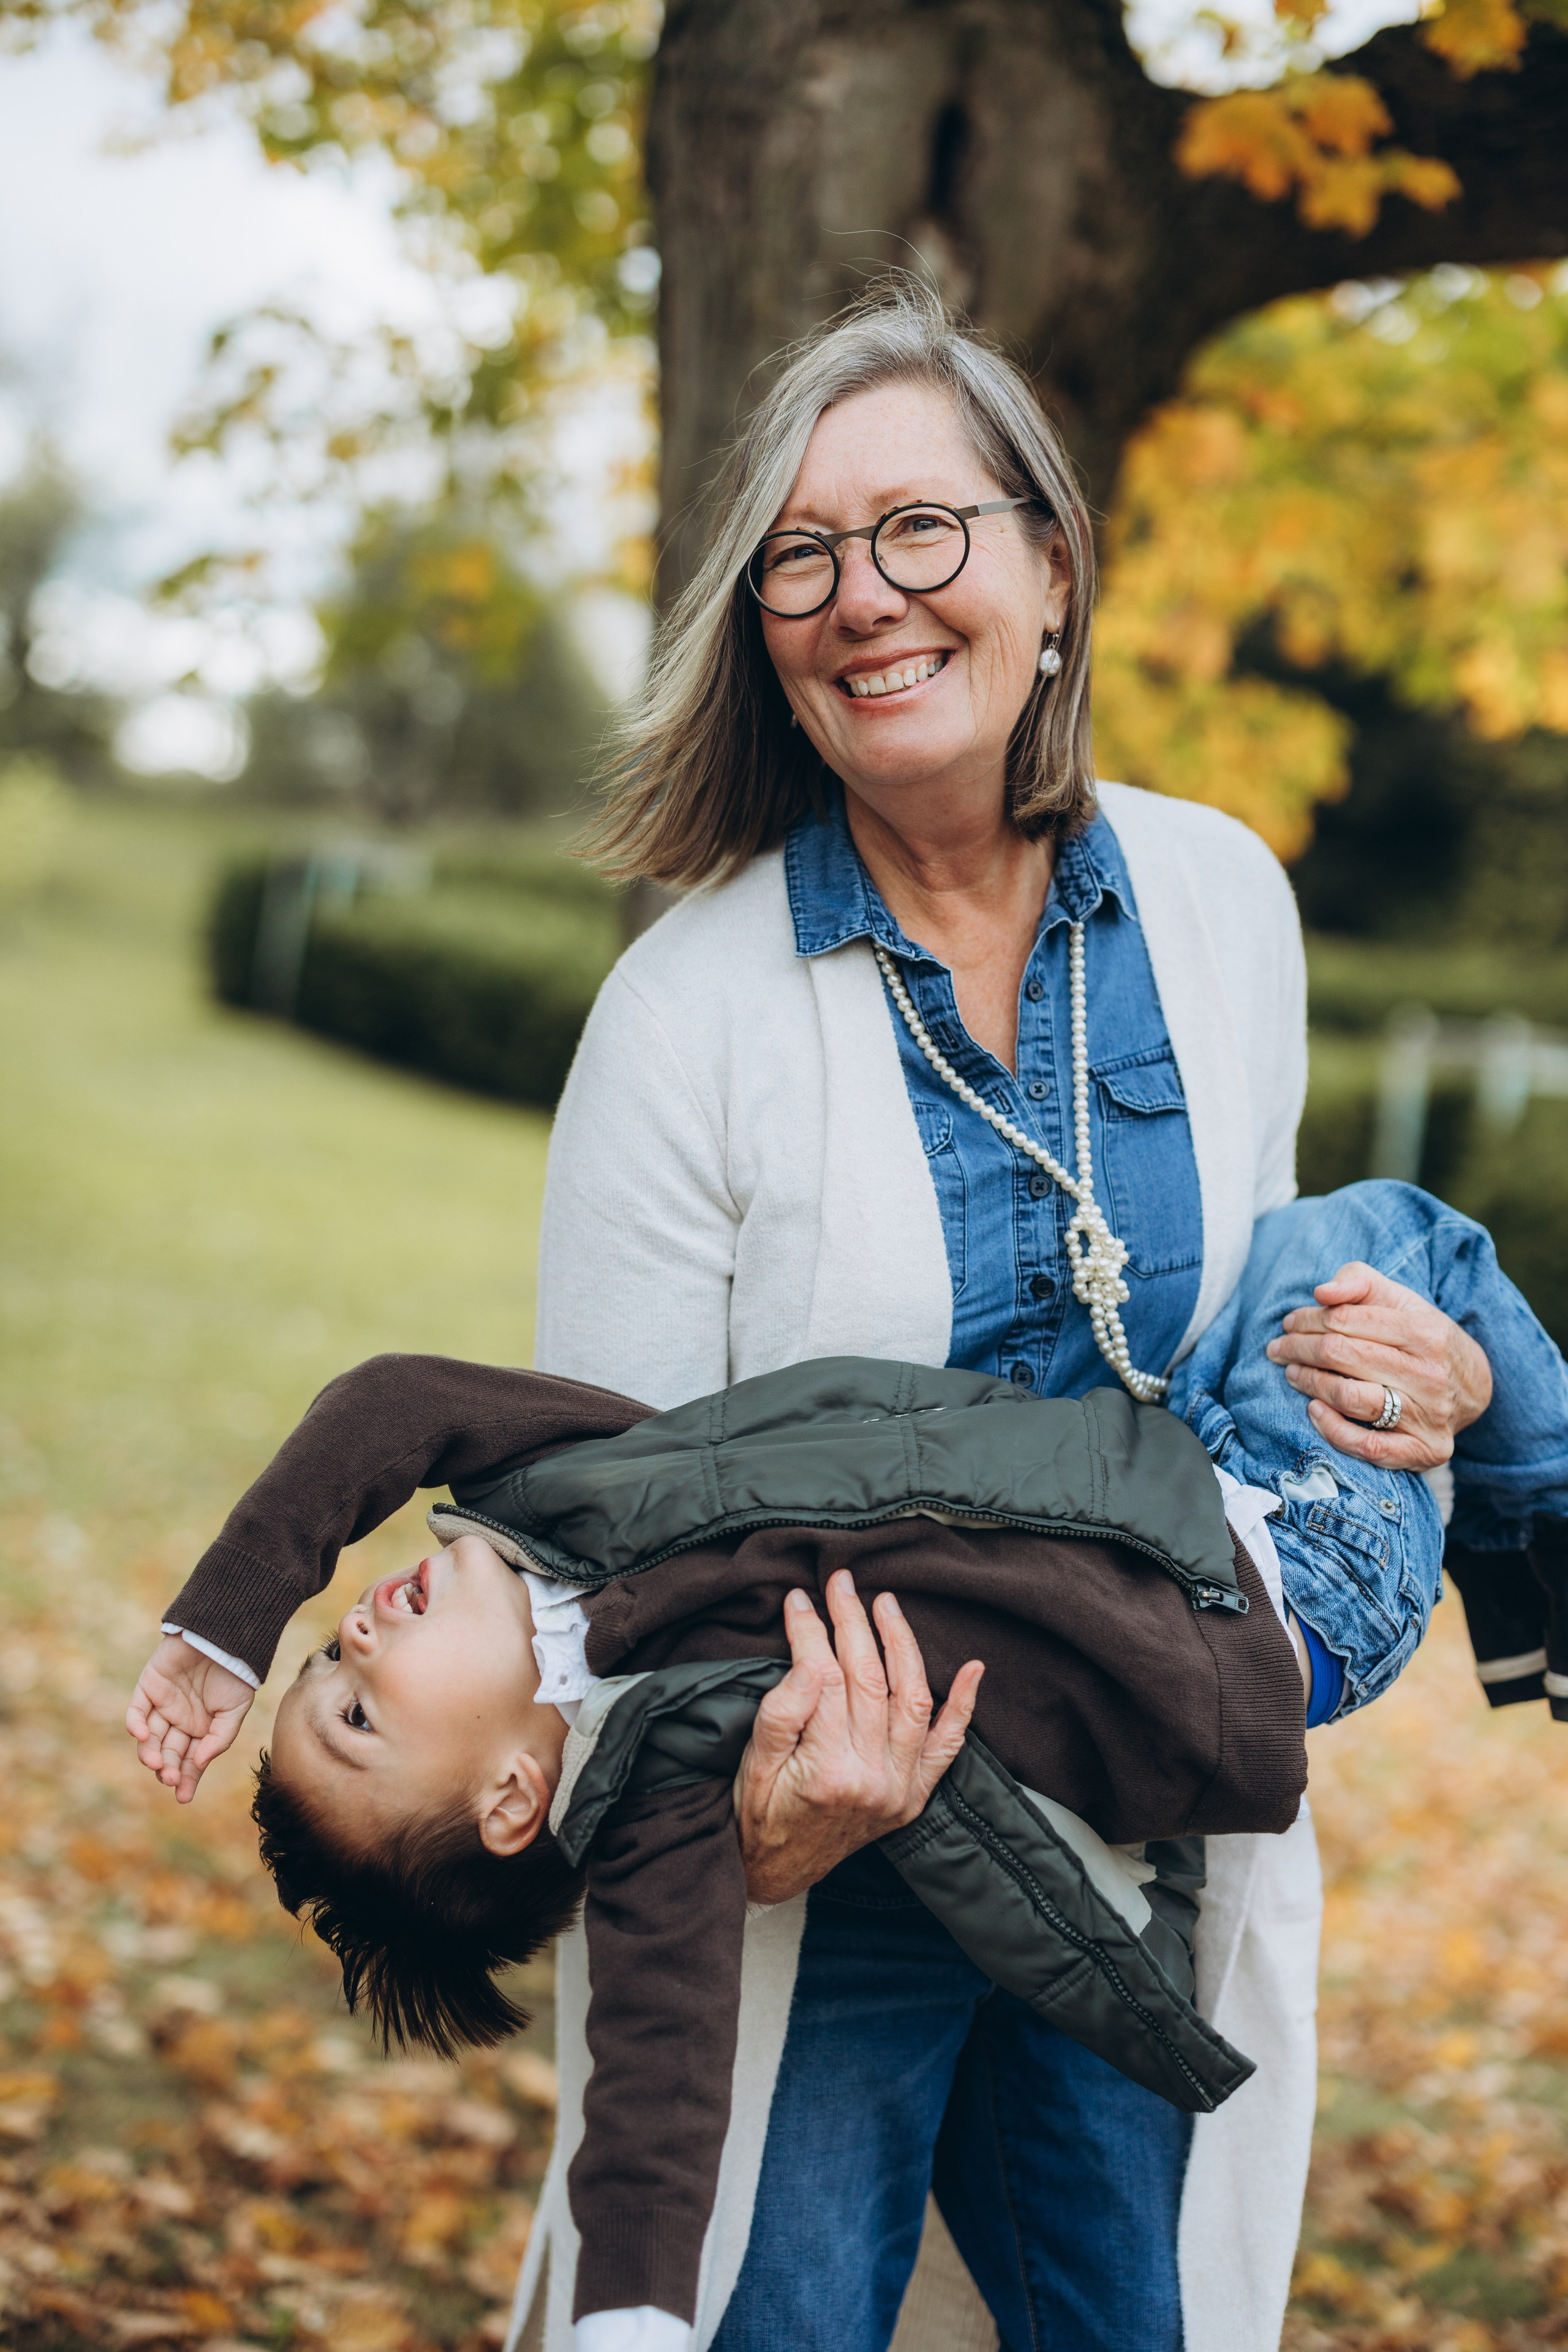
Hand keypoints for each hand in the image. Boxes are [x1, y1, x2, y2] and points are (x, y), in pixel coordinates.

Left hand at [125, 1635, 255, 1804]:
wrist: (226, 1637)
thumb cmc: (236, 1673)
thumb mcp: (235, 1711)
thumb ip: (219, 1738)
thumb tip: (199, 1762)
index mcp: (201, 1728)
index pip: (190, 1760)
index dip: (187, 1779)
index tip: (182, 1797)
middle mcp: (180, 1720)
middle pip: (168, 1752)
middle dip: (168, 1768)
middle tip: (170, 1779)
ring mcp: (162, 1704)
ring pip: (149, 1736)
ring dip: (150, 1753)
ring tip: (156, 1764)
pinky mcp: (149, 1686)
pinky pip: (136, 1709)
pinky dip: (135, 1723)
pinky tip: (142, 1735)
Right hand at [733, 1569, 982, 1906]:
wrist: (777, 1872)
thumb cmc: (758, 1814)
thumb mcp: (752, 1765)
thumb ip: (782, 1713)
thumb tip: (811, 1661)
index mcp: (827, 1771)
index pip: (825, 1677)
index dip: (811, 1631)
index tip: (799, 1599)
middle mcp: (874, 1779)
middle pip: (870, 1679)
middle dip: (853, 1622)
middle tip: (840, 1583)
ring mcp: (900, 1788)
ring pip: (912, 1699)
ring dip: (902, 1644)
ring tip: (885, 1604)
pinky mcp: (914, 1795)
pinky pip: (947, 1745)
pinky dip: (963, 1705)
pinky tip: (973, 1668)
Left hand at [1265, 1260, 1493, 1470]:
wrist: (1472, 1386)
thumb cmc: (1421, 1337)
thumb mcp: (1399, 1299)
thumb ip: (1359, 1282)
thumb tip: (1322, 1292)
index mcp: (1424, 1332)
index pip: (1345, 1320)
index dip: (1307, 1320)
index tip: (1289, 1323)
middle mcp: (1429, 1375)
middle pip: (1342, 1355)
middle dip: (1299, 1348)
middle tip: (1278, 1348)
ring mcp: (1429, 1416)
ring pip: (1350, 1398)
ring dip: (1310, 1383)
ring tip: (1292, 1373)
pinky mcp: (1425, 1451)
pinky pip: (1369, 1446)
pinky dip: (1333, 1429)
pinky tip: (1313, 1409)